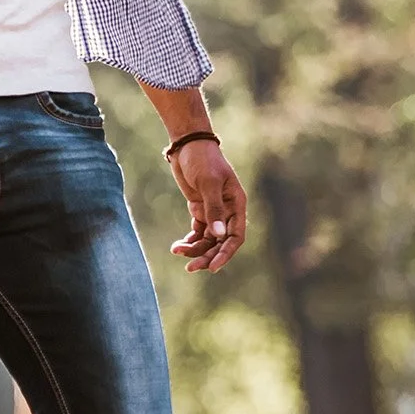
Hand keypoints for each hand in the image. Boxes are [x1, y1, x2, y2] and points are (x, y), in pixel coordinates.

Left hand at [168, 140, 245, 272]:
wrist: (187, 145)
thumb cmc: (202, 160)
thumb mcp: (209, 183)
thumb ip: (213, 208)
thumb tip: (219, 235)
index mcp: (237, 205)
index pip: (235, 237)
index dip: (225, 253)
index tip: (212, 267)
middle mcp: (227, 211)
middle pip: (220, 242)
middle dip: (206, 255)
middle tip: (190, 267)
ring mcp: (213, 211)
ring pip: (207, 239)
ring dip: (195, 249)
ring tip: (178, 251)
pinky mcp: (199, 209)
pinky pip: (197, 231)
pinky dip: (189, 240)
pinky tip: (177, 246)